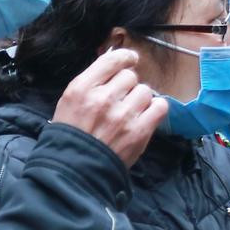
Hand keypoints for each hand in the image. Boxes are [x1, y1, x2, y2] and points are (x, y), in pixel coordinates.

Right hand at [52, 49, 167, 167]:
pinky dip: (155, 109)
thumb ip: (92, 82)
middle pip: (130, 76)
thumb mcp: (70, 102)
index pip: (111, 60)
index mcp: (82, 89)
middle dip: (127, 86)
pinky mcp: (139, 131)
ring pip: (145, 90)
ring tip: (130, 112)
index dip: (124, 57)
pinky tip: (145, 115)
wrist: (75, 171)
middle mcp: (103, 98)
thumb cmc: (72, 135)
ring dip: (140, 99)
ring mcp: (123, 115)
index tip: (130, 60)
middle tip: (121, 100)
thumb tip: (117, 63)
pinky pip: (159, 106)